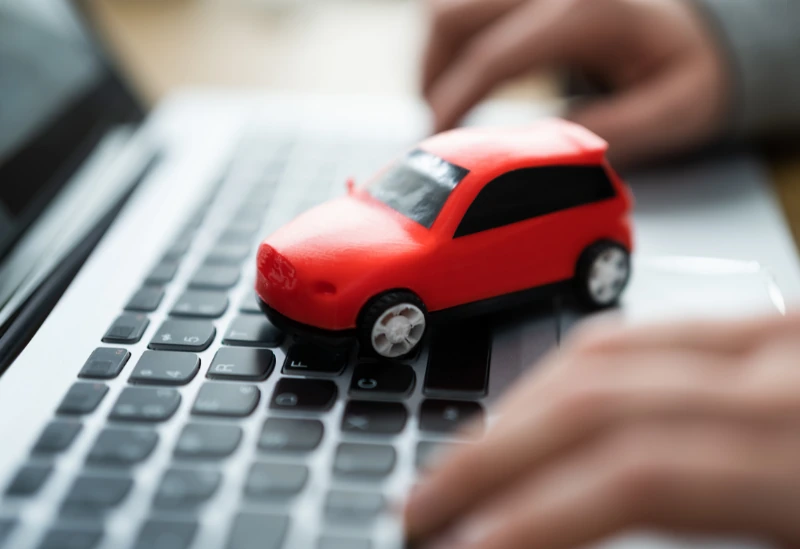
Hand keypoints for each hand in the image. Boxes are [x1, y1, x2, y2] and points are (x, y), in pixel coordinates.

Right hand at [404, 313, 799, 548]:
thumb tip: (556, 542)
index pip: (632, 473)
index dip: (529, 518)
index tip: (458, 548)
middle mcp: (789, 369)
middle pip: (594, 395)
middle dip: (490, 453)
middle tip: (428, 500)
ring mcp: (780, 332)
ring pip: (608, 347)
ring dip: (519, 406)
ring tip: (471, 457)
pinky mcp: (775, 326)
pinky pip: (650, 331)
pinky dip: (575, 371)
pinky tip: (548, 408)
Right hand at [422, 0, 728, 166]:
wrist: (701, 32)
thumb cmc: (690, 71)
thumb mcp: (670, 112)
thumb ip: (606, 133)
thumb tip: (535, 153)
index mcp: (585, 13)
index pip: (490, 58)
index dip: (452, 104)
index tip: (438, 144)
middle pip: (449, 17)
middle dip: (431, 78)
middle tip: (438, 128)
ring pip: (446, 8)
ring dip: (434, 58)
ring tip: (446, 104)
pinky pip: (463, 7)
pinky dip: (450, 44)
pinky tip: (462, 78)